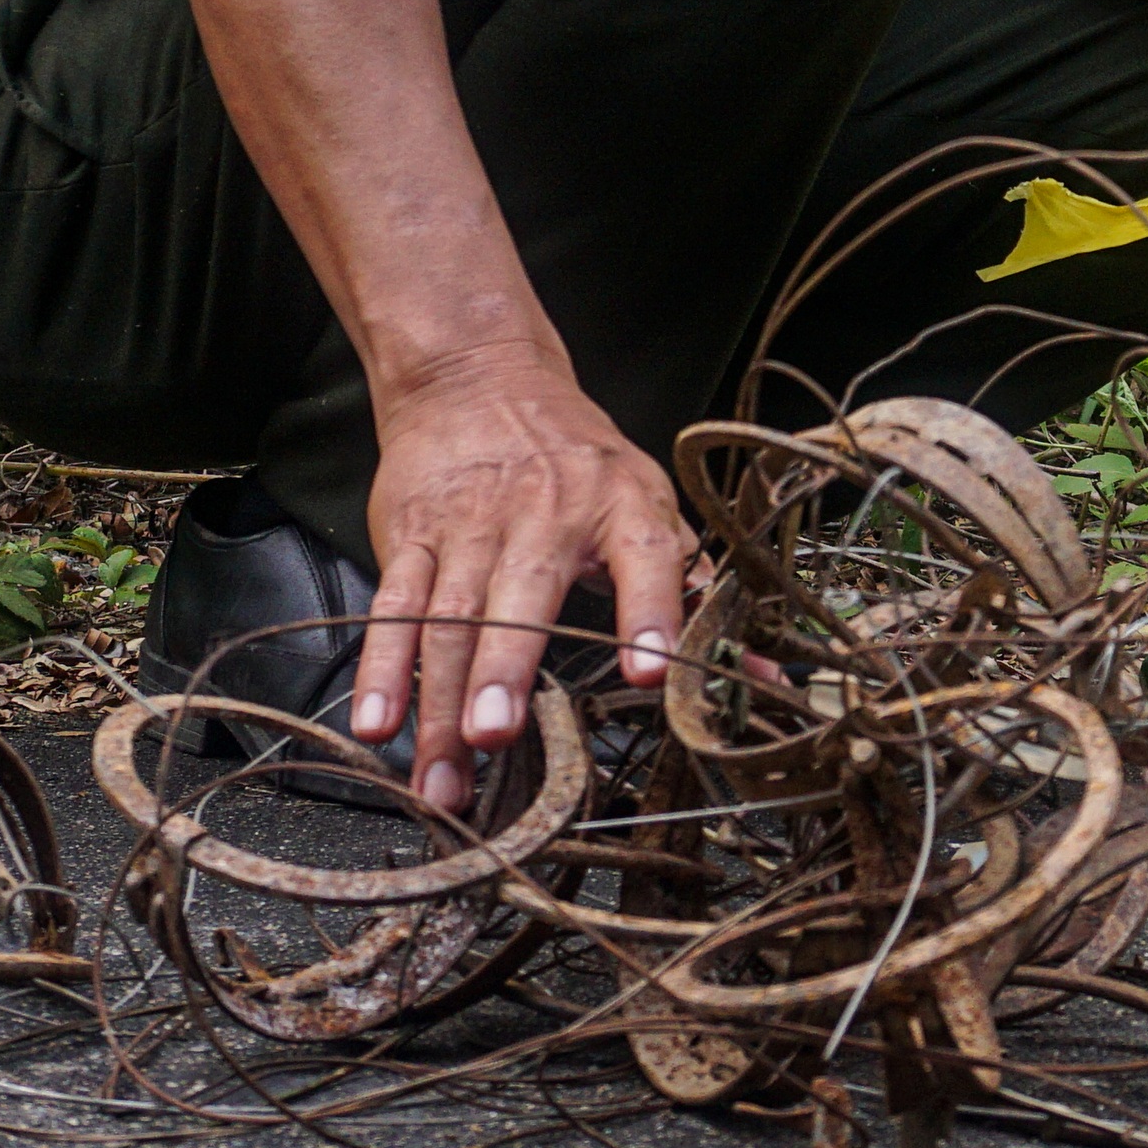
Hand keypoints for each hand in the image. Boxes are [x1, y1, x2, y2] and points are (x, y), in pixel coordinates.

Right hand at [346, 352, 688, 821]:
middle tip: (497, 737)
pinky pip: (394, 606)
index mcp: (623, 506)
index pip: (647, 557)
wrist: (476, 377)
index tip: (652, 672)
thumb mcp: (650, 507)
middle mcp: (544, 511)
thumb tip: (769, 679)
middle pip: (521, 596)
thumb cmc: (579, 461)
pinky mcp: (411, 533)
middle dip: (506, 669)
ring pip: (450, 616)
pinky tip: (378, 724)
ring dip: (441, 698)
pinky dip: (383, 669)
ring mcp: (470, 524)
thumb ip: (701, 595)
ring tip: (443, 769)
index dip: (652, 613)